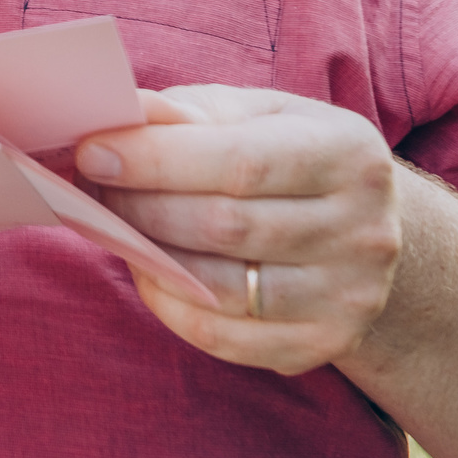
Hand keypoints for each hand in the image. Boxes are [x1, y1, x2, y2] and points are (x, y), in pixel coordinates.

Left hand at [75, 85, 402, 374]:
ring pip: (220, 288)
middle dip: (141, 206)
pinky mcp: (325, 344)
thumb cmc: (287, 155)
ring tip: (114, 226)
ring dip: (148, 256)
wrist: (362, 228)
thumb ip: (188, 112)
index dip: (156, 159)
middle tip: (93, 189)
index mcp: (350, 154)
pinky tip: (149, 272)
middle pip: (225, 226)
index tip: (92, 153)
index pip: (240, 162)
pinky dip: (170, 305)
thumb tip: (121, 113)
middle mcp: (365, 230)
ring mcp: (351, 296)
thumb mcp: (253, 114)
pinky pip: (224, 337)